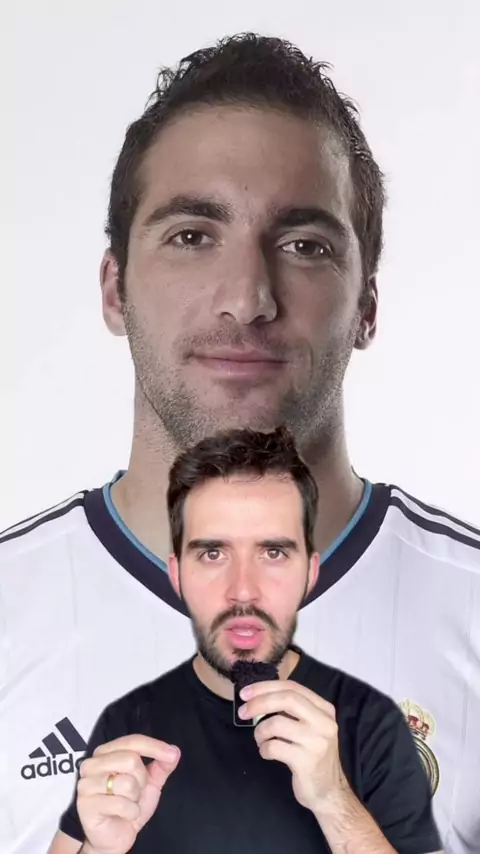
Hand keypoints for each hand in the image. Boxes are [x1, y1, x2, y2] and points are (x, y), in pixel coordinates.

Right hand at [76, 734, 179, 853]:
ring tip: (126, 804)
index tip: (172, 754)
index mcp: (105, 752)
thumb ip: (161, 766)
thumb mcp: (149, 783)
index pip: (132, 741)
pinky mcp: (86, 805)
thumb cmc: (128, 806)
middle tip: (135, 793)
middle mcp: (92, 764)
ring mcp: (86, 784)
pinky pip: (121, 804)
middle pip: (131, 759)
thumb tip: (174, 751)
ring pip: (126, 782)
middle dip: (142, 780)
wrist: (114, 838)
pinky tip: (122, 816)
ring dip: (135, 798)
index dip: (154, 746)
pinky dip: (130, 812)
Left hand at [238, 680, 348, 812]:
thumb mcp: (310, 727)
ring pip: (277, 723)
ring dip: (260, 731)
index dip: (266, 687)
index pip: (292, 687)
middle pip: (287, 699)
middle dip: (259, 702)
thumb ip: (292, 711)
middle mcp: (324, 722)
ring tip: (260, 740)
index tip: (245, 693)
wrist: (329, 792)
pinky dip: (264, 749)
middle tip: (242, 712)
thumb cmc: (313, 756)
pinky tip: (267, 753)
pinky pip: (274, 747)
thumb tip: (258, 697)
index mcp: (324, 709)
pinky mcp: (307, 762)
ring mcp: (317, 742)